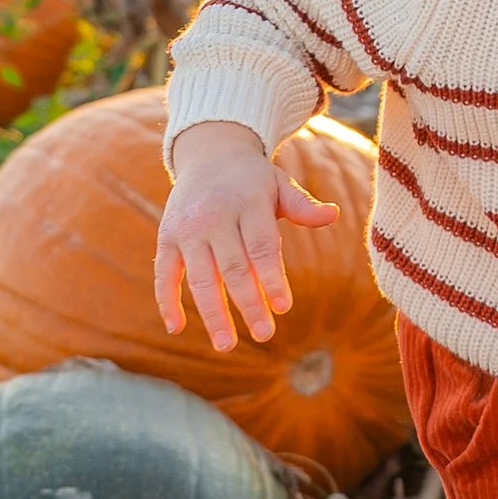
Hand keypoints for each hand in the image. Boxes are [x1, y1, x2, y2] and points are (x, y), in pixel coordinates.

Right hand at [153, 119, 338, 349]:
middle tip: (264, 335)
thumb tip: (332, 215)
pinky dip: (167, 300)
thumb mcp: (280, 184)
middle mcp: (214, 216)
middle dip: (248, 304)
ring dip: (212, 313)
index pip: (261, 246)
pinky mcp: (166, 237)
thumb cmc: (253, 180)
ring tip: (226, 345)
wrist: (209, 153)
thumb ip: (302, 206)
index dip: (272, 278)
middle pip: (233, 268)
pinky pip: (164, 273)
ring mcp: (187, 228)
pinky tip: (177, 328)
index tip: (283, 307)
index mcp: (248, 202)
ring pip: (200, 277)